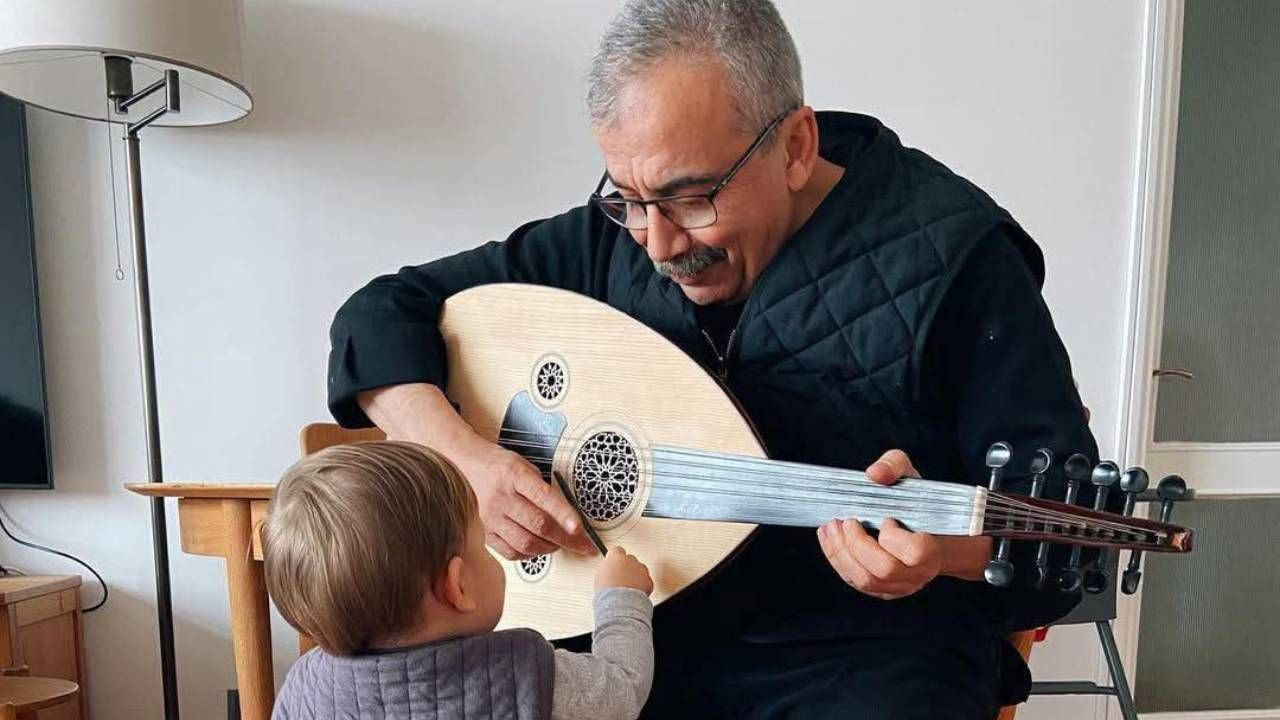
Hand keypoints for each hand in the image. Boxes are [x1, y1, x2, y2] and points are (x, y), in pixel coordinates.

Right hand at [358, 383, 593, 559]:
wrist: (461, 464)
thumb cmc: (496, 464)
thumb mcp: (523, 465)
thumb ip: (542, 488)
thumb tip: (567, 515)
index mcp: (515, 474)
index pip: (545, 498)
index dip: (565, 515)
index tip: (580, 529)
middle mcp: (502, 496)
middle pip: (539, 525)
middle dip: (566, 539)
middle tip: (582, 545)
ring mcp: (491, 516)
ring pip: (526, 542)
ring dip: (549, 548)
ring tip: (560, 544)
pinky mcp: (484, 531)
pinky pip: (511, 551)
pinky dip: (529, 554)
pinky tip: (538, 548)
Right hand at [595, 546, 653, 594]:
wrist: (619, 604)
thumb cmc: (607, 593)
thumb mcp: (600, 576)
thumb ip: (607, 568)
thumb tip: (609, 570)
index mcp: (616, 557)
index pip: (617, 550)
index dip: (616, 558)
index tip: (615, 564)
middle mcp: (630, 560)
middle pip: (630, 560)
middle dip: (627, 568)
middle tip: (621, 580)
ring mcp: (641, 569)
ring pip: (640, 570)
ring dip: (636, 577)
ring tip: (627, 589)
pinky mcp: (648, 580)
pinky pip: (646, 581)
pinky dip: (642, 587)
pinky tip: (634, 593)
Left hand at [817, 449, 941, 599]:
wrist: (924, 529)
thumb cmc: (916, 502)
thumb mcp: (908, 475)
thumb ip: (894, 467)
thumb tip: (874, 474)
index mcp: (933, 547)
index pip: (915, 552)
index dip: (893, 536)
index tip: (886, 518)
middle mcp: (919, 573)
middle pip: (885, 569)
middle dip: (857, 544)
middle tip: (847, 521)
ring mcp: (900, 586)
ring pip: (866, 580)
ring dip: (841, 552)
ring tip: (831, 527)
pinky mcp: (881, 590)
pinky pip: (855, 582)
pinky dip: (837, 559)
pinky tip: (829, 538)